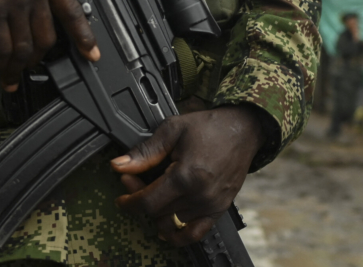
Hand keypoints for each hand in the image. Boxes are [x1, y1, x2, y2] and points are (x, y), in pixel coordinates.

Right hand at [0, 0, 98, 89]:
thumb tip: (30, 11)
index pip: (71, 9)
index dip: (84, 36)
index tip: (91, 54)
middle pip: (47, 37)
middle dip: (36, 59)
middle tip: (26, 67)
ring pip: (24, 47)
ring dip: (15, 66)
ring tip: (6, 71)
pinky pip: (1, 46)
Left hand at [111, 105, 266, 246]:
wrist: (243, 129)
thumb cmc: (210, 126)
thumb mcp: (173, 129)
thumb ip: (145, 151)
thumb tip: (119, 165)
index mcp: (186, 175)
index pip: (148, 203)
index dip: (129, 202)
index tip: (122, 198)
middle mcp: (200, 195)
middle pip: (157, 212)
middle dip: (140, 199)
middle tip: (135, 181)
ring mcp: (211, 205)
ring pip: (172, 221)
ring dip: (157, 212)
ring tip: (154, 193)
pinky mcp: (220, 209)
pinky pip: (196, 233)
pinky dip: (179, 235)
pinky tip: (167, 228)